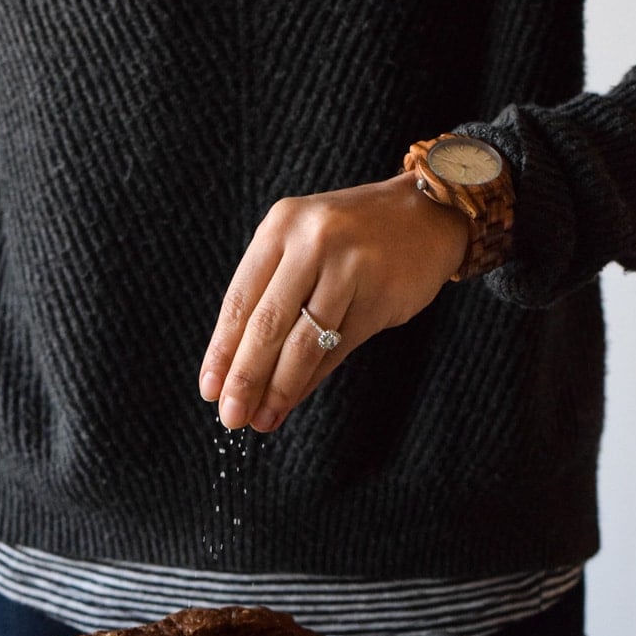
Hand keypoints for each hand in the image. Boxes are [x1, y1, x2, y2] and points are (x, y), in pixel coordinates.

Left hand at [199, 171, 467, 431]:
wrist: (426, 215)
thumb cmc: (352, 238)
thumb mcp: (302, 248)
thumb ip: (271, 297)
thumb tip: (238, 371)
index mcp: (281, 227)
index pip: (240, 299)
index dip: (222, 350)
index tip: (209, 389)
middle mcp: (312, 241)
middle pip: (267, 323)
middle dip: (245, 376)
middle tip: (230, 416)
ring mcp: (349, 267)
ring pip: (304, 342)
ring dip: (279, 388)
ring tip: (261, 420)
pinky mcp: (380, 295)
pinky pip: (337, 348)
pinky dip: (311, 380)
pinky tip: (292, 401)